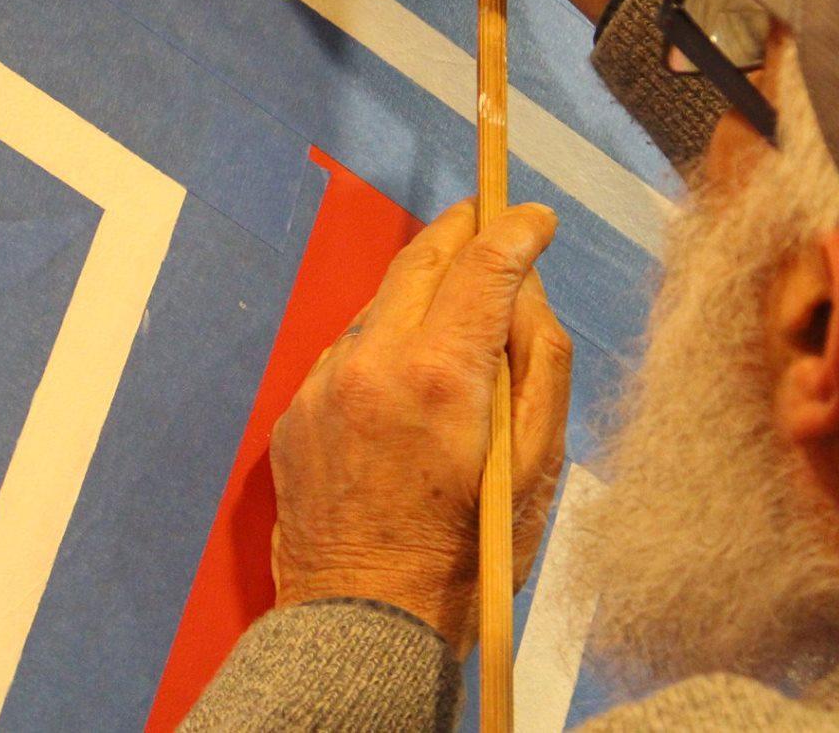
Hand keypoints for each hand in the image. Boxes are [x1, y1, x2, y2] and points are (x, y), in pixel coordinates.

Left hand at [268, 199, 572, 655]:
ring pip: (382, 303)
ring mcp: (326, 384)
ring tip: (456, 307)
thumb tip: (526, 288)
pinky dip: (383, 345)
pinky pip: (348, 351)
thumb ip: (540, 360)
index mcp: (442, 373)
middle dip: (462, 233)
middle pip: (422, 258)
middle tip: (492, 223)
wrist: (365, 620)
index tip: (536, 218)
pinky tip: (406, 380)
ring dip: (422, 292)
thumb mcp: (538, 464)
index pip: (484, 263)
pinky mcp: (298, 410)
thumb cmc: (468, 552)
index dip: (516, 229)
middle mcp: (374, 363)